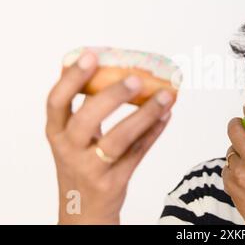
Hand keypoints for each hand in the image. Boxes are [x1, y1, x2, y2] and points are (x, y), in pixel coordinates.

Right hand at [45, 51, 174, 223]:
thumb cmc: (81, 164)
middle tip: (136, 78)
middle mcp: (69, 150)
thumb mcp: (73, 139)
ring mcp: (91, 169)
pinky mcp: (113, 183)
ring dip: (145, 114)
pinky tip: (166, 115)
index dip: (72, 78)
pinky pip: (138, 153)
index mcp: (57, 133)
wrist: (83, 211)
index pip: (56, 101)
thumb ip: (87, 110)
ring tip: (166, 96)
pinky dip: (154, 132)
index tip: (90, 56)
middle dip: (112, 96)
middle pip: (86, 119)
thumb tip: (115, 70)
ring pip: (119, 139)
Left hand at [222, 102, 244, 224]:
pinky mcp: (229, 181)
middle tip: (239, 121)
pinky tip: (242, 168)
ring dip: (236, 147)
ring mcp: (240, 173)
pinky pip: (227, 164)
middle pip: (236, 131)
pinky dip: (233, 163)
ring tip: (244, 150)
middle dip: (235, 122)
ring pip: (230, 149)